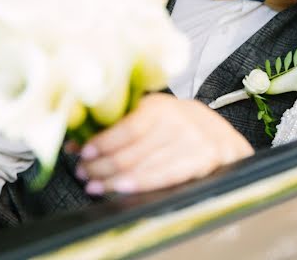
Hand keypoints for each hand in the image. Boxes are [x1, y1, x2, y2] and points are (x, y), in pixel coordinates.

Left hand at [74, 93, 252, 194]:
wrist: (219, 134)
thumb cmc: (177, 126)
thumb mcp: (151, 116)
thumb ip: (118, 127)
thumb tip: (76, 143)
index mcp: (159, 107)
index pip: (126, 128)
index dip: (102, 143)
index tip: (84, 153)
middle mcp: (177, 122)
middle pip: (130, 151)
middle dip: (101, 166)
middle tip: (84, 173)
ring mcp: (191, 142)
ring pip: (142, 167)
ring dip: (113, 180)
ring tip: (95, 185)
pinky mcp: (202, 160)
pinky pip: (165, 177)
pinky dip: (140, 184)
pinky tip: (122, 188)